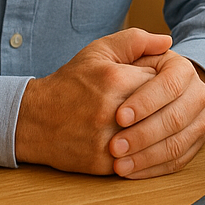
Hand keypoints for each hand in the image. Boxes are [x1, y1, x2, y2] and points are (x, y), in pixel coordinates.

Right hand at [15, 28, 170, 174]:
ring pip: (156, 139)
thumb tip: (168, 42)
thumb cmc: (71, 82)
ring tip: (157, 124)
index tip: (162, 85)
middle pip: (165, 112)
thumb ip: (136, 41)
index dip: (167, 84)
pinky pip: (140, 161)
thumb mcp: (100, 50)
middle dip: (169, 109)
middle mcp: (113, 111)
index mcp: (116, 80)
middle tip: (166, 106)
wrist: (35, 120)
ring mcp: (108, 140)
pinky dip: (148, 153)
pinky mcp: (104, 164)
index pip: (165, 83)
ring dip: (162, 133)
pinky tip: (147, 144)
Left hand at [108, 48, 204, 178]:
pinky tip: (130, 171)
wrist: (128, 95)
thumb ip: (135, 40)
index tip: (119, 116)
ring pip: (179, 143)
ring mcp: (198, 120)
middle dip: (144, 134)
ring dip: (147, 156)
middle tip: (115, 145)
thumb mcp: (116, 51)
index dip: (146, 102)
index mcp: (182, 68)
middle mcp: (196, 93)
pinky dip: (153, 169)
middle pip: (177, 117)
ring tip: (119, 164)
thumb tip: (164, 40)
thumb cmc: (115, 74)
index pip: (170, 85)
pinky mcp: (192, 144)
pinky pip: (178, 161)